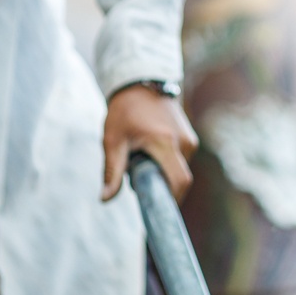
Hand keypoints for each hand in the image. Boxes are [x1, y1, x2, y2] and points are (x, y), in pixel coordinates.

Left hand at [103, 83, 198, 201]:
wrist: (141, 82)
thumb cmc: (124, 110)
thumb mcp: (113, 140)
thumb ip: (111, 171)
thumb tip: (105, 199)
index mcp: (165, 143)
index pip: (179, 182)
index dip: (172, 202)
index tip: (157, 212)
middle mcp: (184, 142)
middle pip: (179, 179)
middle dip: (161, 187)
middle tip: (137, 180)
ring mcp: (189, 139)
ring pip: (179, 170)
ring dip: (162, 174)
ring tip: (140, 159)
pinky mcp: (189, 137)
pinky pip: (180, 161)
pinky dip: (166, 165)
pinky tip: (149, 153)